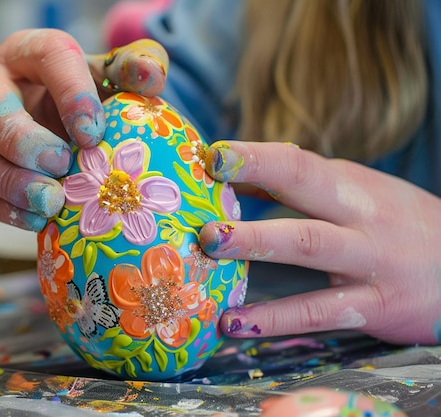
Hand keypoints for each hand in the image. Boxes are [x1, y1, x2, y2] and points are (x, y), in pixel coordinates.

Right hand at [0, 29, 167, 230]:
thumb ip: (130, 71)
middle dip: (22, 140)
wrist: (51, 122)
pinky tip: (36, 220)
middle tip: (61, 165)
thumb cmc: (80, 99)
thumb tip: (151, 78)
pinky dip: (2, 209)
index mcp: (29, 52)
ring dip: (10, 183)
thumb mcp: (105, 78)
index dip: (70, 93)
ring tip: (51, 203)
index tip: (94, 133)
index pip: (46, 57)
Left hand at [200, 141, 440, 344]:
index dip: (256, 156)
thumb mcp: (355, 195)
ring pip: (309, 245)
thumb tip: (235, 179)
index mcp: (350, 185)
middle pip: (305, 190)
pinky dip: (275, 319)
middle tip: (203, 182)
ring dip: (256, 242)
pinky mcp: (374, 306)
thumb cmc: (396, 226)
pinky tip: (235, 322)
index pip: (298, 161)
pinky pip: (319, 311)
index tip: (212, 155)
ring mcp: (368, 260)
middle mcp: (359, 216)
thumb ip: (299, 187)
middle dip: (255, 183)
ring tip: (210, 247)